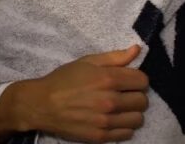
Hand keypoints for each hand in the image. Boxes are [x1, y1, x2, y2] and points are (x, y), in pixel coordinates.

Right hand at [5, 45, 149, 142]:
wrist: (42, 104)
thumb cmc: (63, 80)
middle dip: (135, 95)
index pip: (142, 81)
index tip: (127, 80)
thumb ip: (114, 57)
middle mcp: (110, 101)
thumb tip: (137, 49)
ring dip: (131, 113)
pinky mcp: (101, 136)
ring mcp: (106, 121)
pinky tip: (113, 119)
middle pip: (142, 101)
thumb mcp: (86, 62)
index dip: (137, 79)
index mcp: (108, 79)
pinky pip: (127, 134)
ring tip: (119, 108)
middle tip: (123, 94)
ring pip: (138, 119)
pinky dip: (124, 127)